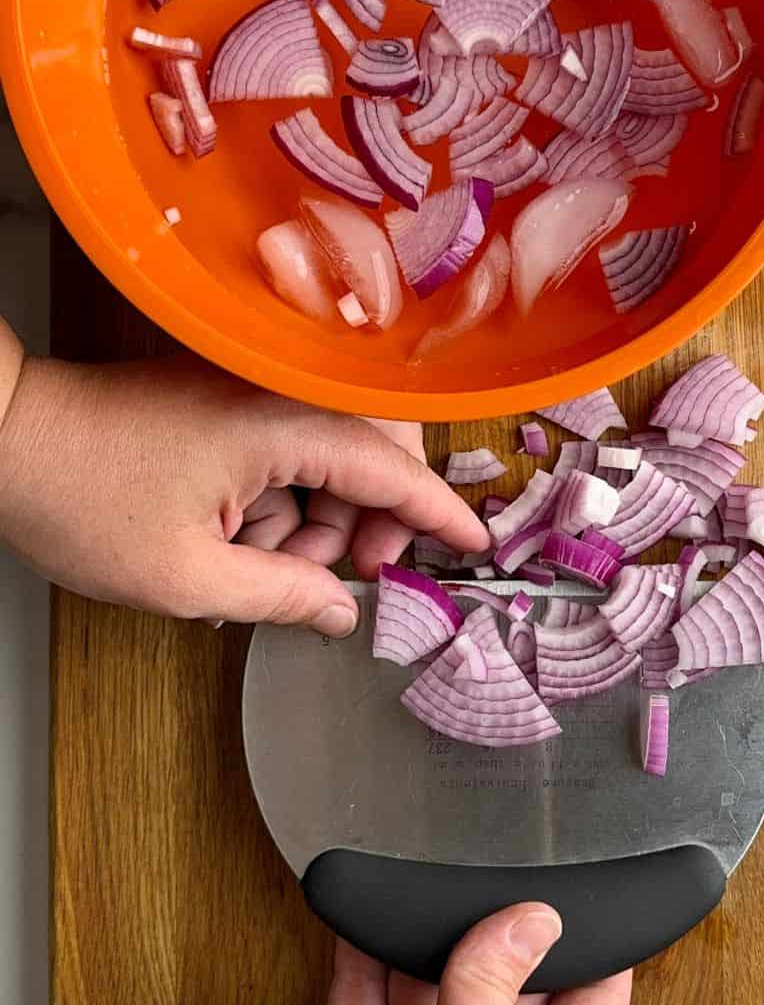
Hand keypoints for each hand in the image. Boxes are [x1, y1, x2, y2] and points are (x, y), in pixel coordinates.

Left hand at [0, 347, 487, 636]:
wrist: (4, 437)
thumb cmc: (81, 497)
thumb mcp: (189, 575)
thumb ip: (283, 595)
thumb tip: (343, 612)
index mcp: (280, 423)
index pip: (393, 470)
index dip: (440, 514)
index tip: (474, 546)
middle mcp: (277, 394)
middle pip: (371, 458)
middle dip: (370, 525)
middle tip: (347, 580)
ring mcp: (250, 392)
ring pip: (329, 459)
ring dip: (316, 519)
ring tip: (260, 567)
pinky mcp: (226, 399)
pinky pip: (287, 450)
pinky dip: (282, 498)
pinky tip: (240, 540)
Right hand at [40, 908, 630, 1004]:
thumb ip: (497, 984)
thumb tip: (535, 920)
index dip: (597, 952)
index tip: (585, 894)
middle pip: (516, 982)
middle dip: (504, 933)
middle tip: (496, 883)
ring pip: (442, 972)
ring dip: (434, 935)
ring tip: (434, 894)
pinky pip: (375, 977)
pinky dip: (373, 944)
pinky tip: (379, 912)